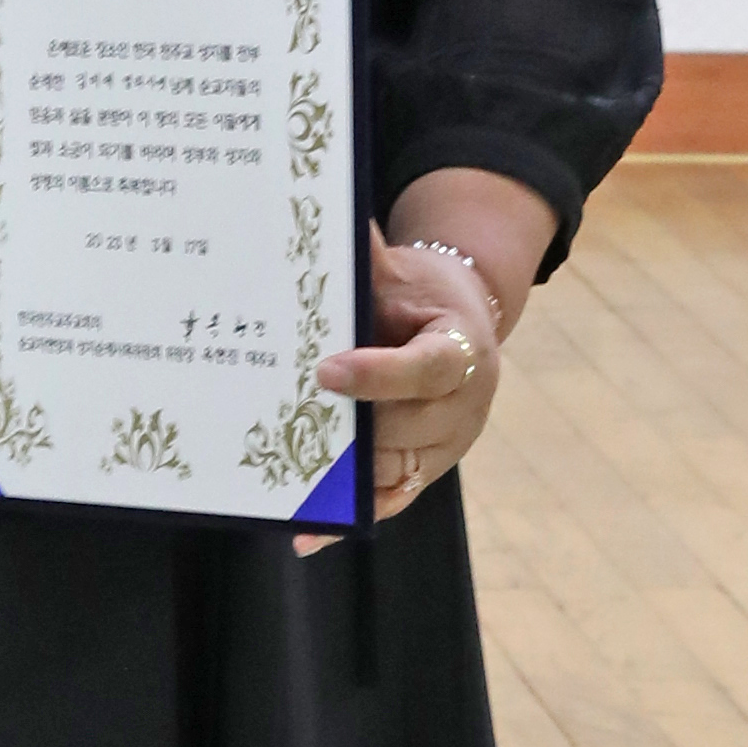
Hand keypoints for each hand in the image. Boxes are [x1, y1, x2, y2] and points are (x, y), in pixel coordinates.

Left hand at [295, 167, 550, 551]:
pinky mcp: (426, 472)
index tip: (324, 371)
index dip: (379, 375)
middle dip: (350, 426)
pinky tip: (304, 533)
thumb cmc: (418, 292)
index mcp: (464, 347)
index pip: (428, 368)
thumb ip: (366, 258)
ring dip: (341, 473)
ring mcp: (447, 447)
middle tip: (285, 419)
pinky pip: (388, 502)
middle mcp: (465, 405)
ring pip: (394, 469)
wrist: (461, 318)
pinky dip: (347, 518)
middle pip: (405, 428)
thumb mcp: (400, 271)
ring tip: (282, 474)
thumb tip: (321, 212)